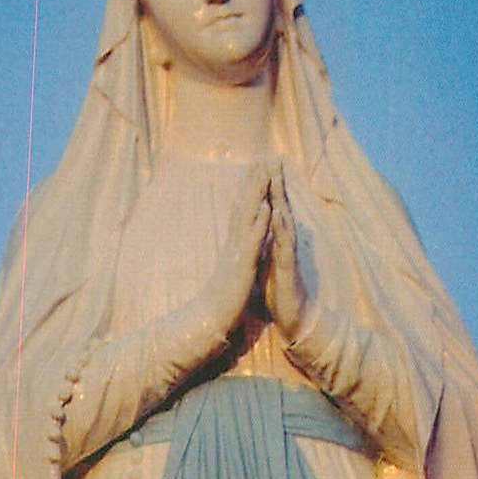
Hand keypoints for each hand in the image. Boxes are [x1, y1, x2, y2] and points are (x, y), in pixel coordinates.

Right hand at [195, 162, 273, 341]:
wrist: (210, 319)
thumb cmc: (224, 297)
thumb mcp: (235, 269)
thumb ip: (241, 252)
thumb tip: (248, 239)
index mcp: (235, 244)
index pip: (243, 211)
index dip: (251, 190)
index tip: (259, 169)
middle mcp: (234, 243)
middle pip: (244, 206)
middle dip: (254, 182)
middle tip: (263, 158)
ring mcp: (237, 252)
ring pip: (247, 217)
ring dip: (256, 194)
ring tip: (265, 172)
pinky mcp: (242, 265)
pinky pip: (252, 241)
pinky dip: (259, 223)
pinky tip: (266, 207)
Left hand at [266, 164, 311, 339]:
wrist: (293, 316)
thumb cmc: (280, 287)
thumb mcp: (268, 258)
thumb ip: (267, 240)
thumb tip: (263, 224)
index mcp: (275, 239)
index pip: (271, 207)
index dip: (266, 186)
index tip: (260, 163)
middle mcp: (284, 242)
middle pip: (281, 207)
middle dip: (276, 183)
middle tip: (272, 158)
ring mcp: (288, 253)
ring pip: (284, 221)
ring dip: (281, 199)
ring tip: (276, 178)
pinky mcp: (288, 267)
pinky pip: (283, 245)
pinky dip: (280, 229)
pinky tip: (277, 214)